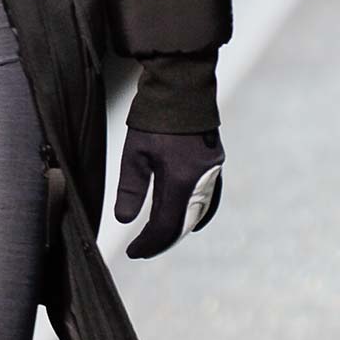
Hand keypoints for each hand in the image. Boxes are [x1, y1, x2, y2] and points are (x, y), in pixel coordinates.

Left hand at [113, 126, 224, 258]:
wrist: (182, 88)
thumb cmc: (154, 118)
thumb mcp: (134, 154)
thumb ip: (131, 190)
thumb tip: (125, 221)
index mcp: (180, 181)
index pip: (165, 226)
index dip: (148, 244)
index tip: (133, 252)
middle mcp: (201, 181)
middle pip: (182, 225)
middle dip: (162, 241)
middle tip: (142, 249)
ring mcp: (212, 173)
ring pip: (197, 214)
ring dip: (177, 229)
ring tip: (157, 237)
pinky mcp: (214, 164)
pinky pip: (208, 200)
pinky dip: (194, 214)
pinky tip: (185, 220)